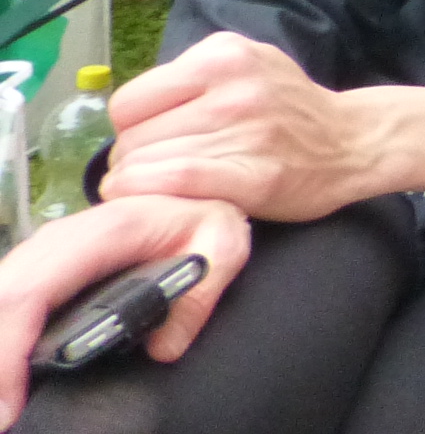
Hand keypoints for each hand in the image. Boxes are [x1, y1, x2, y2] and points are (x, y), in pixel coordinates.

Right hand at [0, 195, 250, 419]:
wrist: (195, 193)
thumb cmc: (203, 219)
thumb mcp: (223, 245)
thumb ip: (200, 297)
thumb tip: (163, 348)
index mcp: (103, 231)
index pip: (31, 290)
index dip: (8, 348)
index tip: (10, 404)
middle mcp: (63, 239)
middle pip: (3, 298)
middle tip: (3, 414)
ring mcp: (47, 252)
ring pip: (1, 298)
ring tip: (6, 400)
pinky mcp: (42, 268)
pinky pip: (10, 301)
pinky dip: (5, 338)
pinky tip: (11, 375)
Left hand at [101, 34, 393, 220]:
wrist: (353, 141)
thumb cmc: (290, 109)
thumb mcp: (246, 65)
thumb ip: (191, 78)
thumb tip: (129, 117)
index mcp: (224, 54)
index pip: (129, 102)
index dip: (131, 129)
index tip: (151, 142)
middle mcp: (233, 86)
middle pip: (132, 139)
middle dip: (136, 161)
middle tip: (162, 171)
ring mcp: (244, 130)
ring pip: (145, 166)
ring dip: (144, 186)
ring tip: (171, 187)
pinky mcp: (252, 174)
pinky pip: (172, 183)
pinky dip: (150, 196)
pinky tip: (158, 201)